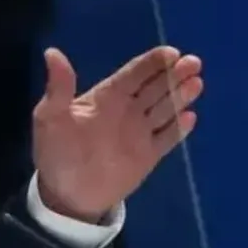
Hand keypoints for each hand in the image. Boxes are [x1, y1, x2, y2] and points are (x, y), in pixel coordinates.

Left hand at [32, 46, 204, 222]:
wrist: (66, 194)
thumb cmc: (55, 152)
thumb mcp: (50, 118)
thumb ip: (59, 88)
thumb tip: (51, 52)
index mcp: (107, 96)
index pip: (134, 73)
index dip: (152, 63)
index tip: (171, 53)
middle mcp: (128, 110)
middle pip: (156, 87)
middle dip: (174, 74)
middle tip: (193, 63)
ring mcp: (140, 132)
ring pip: (165, 108)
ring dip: (181, 95)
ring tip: (197, 83)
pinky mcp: (149, 155)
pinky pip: (167, 137)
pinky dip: (178, 128)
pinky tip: (190, 117)